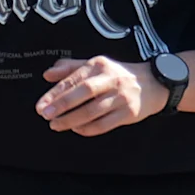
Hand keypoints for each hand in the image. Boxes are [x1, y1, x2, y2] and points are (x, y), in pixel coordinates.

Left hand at [36, 55, 161, 136]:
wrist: (153, 84)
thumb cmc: (118, 75)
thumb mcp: (95, 65)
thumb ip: (70, 68)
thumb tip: (47, 74)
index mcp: (99, 65)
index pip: (74, 79)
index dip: (55, 93)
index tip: (41, 105)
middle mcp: (111, 79)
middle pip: (84, 93)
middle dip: (62, 105)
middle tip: (45, 115)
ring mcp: (121, 97)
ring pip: (93, 111)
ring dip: (71, 120)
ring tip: (56, 125)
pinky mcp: (128, 113)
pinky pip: (104, 124)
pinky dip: (88, 129)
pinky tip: (76, 129)